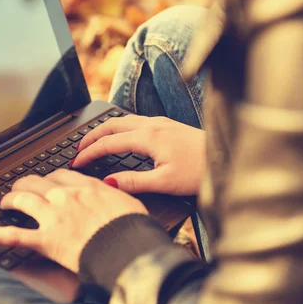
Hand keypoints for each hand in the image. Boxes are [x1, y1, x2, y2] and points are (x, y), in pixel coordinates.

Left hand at [0, 169, 147, 272]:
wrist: (129, 248)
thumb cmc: (132, 228)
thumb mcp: (129, 201)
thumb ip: (115, 192)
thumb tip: (114, 189)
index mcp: (86, 186)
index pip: (59, 175)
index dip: (49, 179)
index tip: (47, 183)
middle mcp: (65, 196)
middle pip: (36, 182)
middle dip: (25, 185)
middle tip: (22, 191)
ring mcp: (53, 216)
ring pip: (21, 199)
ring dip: (10, 200)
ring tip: (5, 204)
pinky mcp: (45, 240)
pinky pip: (13, 236)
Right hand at [71, 115, 205, 195]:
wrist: (227, 157)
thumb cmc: (200, 170)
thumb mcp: (165, 182)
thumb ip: (134, 182)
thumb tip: (108, 183)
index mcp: (148, 137)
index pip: (108, 143)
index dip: (89, 153)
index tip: (76, 162)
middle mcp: (151, 125)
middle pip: (111, 125)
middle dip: (91, 136)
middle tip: (77, 149)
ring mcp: (160, 122)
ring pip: (122, 120)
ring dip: (104, 130)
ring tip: (93, 141)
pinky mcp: (167, 125)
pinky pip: (134, 121)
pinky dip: (118, 128)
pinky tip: (120, 136)